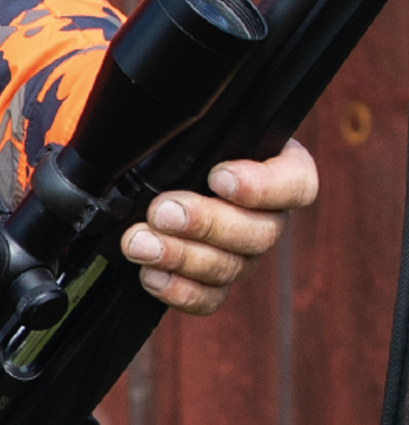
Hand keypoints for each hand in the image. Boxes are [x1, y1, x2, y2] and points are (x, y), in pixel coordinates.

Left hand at [120, 136, 318, 316]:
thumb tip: (165, 127)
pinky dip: (180, 290)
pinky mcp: (210, 281)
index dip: (264, 186)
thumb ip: (186, 131)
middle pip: (262, 232)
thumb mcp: (175, 129)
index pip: (296, 182)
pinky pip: (209, 297)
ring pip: (232, 266)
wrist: (127, 179)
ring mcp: (239, 253)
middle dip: (207, 223)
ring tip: (140, 243)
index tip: (219, 178)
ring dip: (182, 256)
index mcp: (269, 167)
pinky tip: (151, 275)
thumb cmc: (158, 144)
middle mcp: (263, 214)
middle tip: (163, 211)